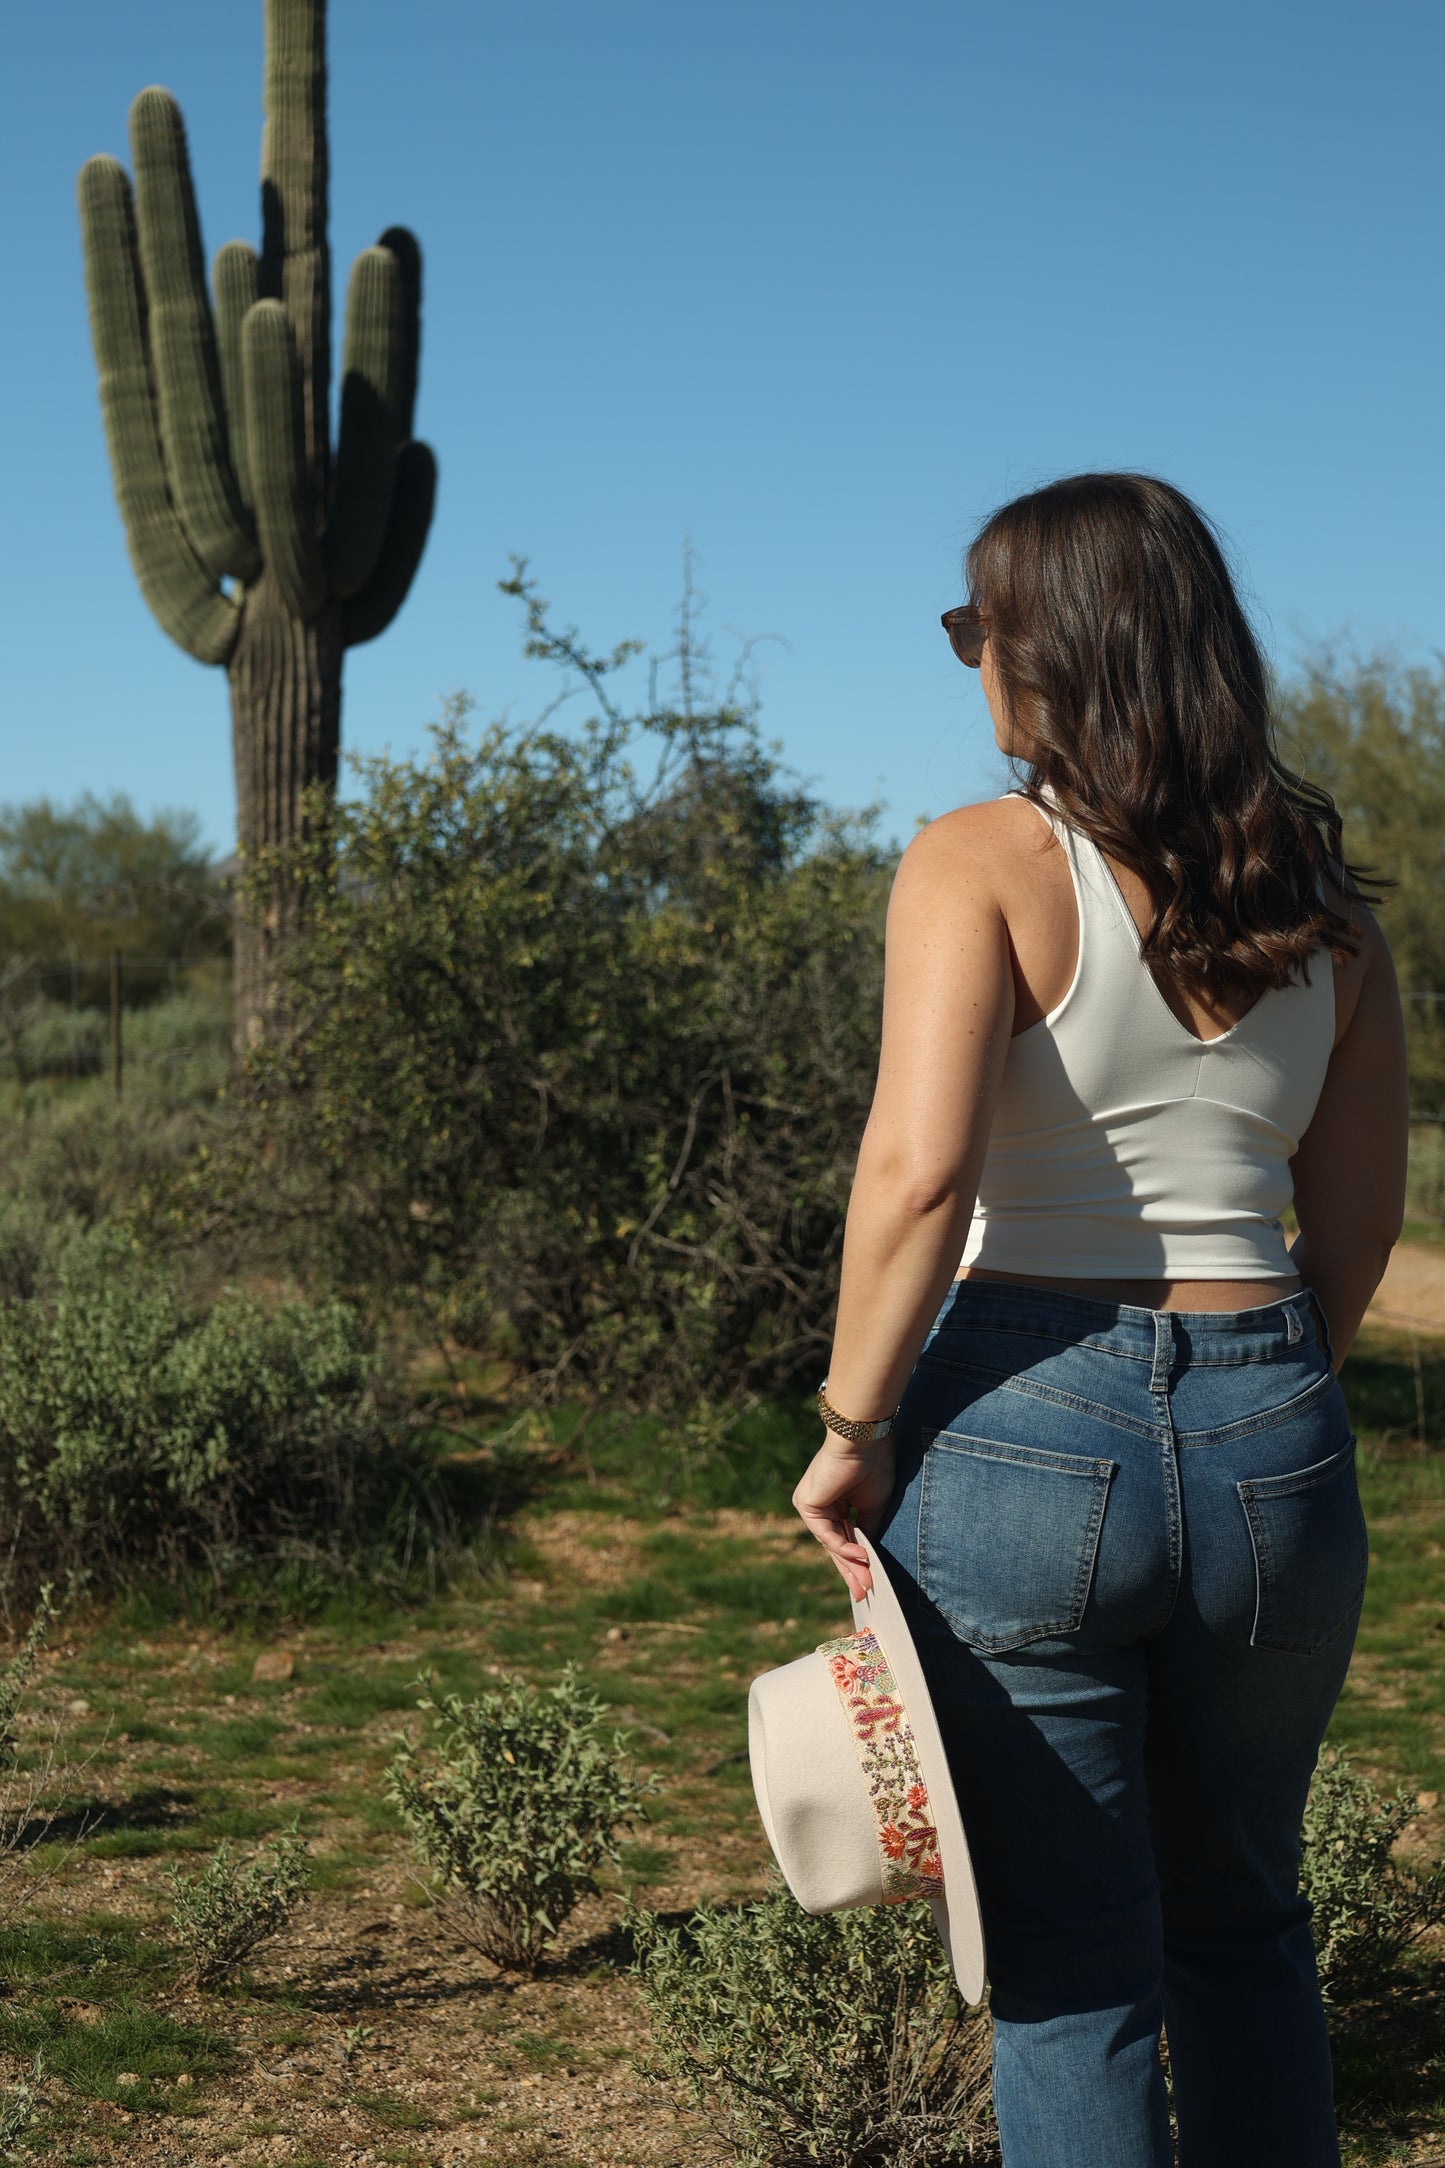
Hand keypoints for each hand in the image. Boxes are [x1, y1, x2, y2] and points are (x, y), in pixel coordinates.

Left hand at [792, 1433, 895, 1603]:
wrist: (865, 1441)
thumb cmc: (874, 1466)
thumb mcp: (874, 1508)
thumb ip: (867, 1532)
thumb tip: (867, 1560)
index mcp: (835, 1503)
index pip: (844, 1539)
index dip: (857, 1561)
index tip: (870, 1582)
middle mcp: (820, 1505)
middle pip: (835, 1546)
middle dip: (852, 1571)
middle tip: (865, 1593)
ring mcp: (811, 1506)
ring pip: (831, 1544)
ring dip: (850, 1565)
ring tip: (867, 1583)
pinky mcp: (806, 1504)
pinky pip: (826, 1535)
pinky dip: (844, 1548)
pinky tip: (862, 1557)